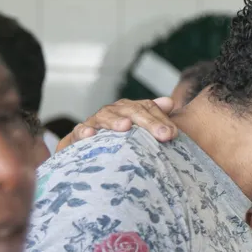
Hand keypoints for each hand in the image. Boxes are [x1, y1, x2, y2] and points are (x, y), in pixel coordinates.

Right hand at [57, 97, 176, 152]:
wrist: (89, 149)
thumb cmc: (121, 139)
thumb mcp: (140, 127)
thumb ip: (155, 115)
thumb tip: (170, 102)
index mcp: (130, 110)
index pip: (147, 108)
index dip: (161, 119)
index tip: (173, 133)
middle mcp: (113, 113)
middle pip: (131, 111)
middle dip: (147, 122)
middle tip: (162, 134)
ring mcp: (95, 123)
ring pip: (105, 117)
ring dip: (115, 121)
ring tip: (126, 126)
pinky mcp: (77, 135)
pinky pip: (79, 131)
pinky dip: (84, 131)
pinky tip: (91, 134)